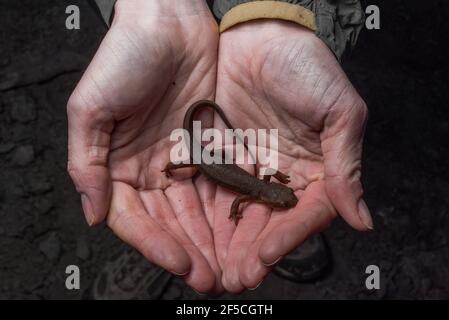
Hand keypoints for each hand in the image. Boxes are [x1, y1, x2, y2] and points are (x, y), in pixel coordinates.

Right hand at [67, 0, 222, 293]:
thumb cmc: (125, 56)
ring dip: (213, 241)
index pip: (136, 220)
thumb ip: (87, 162)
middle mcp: (152, 169)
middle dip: (192, 252)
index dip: (156, 245)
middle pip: (171, 224)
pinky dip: (230, 210)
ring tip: (231, 267)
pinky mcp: (211, 147)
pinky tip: (243, 230)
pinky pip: (221, 185)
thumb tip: (93, 213)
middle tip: (213, 279)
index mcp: (120, 167)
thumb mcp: (91, 108)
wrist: (169, 21)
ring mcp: (183, 160)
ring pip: (198, 212)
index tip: (181, 264)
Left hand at [213, 21, 371, 291]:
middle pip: (267, 223)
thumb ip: (345, 165)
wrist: (255, 32)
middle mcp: (279, 174)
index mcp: (312, 169)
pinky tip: (195, 238)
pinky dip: (204, 217)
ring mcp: (247, 167)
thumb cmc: (302, 63)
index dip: (286, 238)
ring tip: (213, 271)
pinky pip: (210, 191)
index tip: (266, 256)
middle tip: (236, 278)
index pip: (302, 214)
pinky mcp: (217, 156)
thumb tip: (362, 219)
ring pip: (237, 215)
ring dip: (226, 244)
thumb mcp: (337, 110)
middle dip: (251, 252)